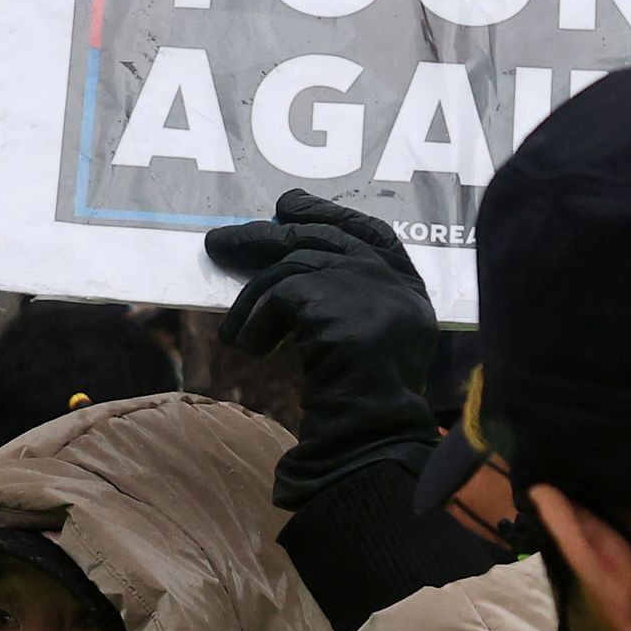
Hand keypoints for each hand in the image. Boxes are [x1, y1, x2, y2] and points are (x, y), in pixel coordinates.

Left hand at [203, 192, 442, 501]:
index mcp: (409, 291)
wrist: (373, 424)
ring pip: (291, 266)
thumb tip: (294, 276)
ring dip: (251, 299)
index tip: (289, 205)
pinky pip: (279, 296)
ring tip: (231, 331)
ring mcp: (364, 284)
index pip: (373, 233)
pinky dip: (257, 322)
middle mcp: (391, 280)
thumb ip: (353, 307)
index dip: (328, 213)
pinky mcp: (331, 299)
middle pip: (322, 237)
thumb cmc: (367, 403)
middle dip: (266, 236)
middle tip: (222, 241)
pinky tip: (249, 347)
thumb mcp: (372, 346)